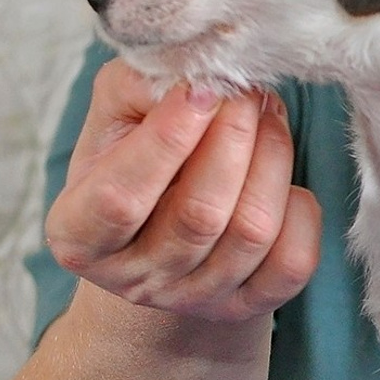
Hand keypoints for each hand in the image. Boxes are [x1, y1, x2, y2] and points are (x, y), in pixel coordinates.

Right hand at [45, 59, 321, 322]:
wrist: (163, 227)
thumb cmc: (136, 158)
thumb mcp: (114, 117)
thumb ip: (137, 87)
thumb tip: (192, 73)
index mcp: (79, 235)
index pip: (120, 199)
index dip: (167, 140)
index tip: (202, 88)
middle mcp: (134, 278)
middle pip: (199, 215)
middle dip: (233, 139)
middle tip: (246, 91)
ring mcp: (194, 298)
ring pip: (251, 232)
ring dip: (271, 159)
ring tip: (267, 116)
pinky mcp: (247, 306)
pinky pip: (293, 262)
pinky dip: (300, 211)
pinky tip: (283, 179)